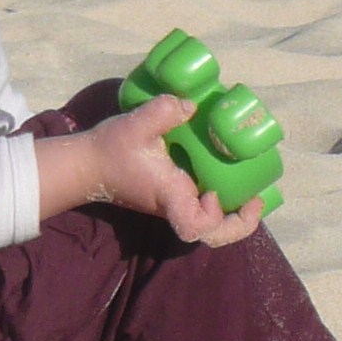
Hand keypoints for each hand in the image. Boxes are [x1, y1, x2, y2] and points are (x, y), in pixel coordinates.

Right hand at [36, 95, 263, 246]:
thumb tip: (192, 105)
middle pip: (213, 235)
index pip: (194, 227)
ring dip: (234, 210)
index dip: (213, 216)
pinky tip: (227, 168)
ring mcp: (175, 202)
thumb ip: (163, 112)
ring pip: (212, 223)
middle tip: (256, 199)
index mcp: (169, 196)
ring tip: (251, 186)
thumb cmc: (108, 151)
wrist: (85, 166)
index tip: (212, 192)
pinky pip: (203, 205)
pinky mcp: (172, 194)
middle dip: (240, 224)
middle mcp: (175, 205)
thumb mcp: (134, 125)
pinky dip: (221, 196)